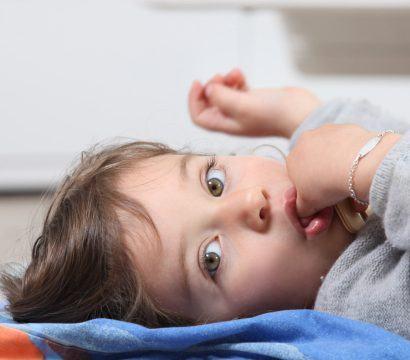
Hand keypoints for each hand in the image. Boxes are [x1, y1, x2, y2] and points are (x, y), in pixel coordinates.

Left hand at [188, 68, 320, 138]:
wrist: (299, 113)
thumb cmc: (273, 114)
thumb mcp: (242, 105)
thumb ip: (221, 97)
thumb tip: (208, 89)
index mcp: (226, 124)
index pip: (199, 116)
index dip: (194, 100)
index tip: (200, 83)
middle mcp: (232, 119)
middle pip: (209, 104)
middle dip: (211, 87)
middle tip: (220, 78)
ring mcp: (243, 110)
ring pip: (224, 94)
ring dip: (225, 81)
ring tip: (235, 74)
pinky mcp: (254, 101)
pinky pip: (237, 89)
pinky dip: (236, 80)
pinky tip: (241, 75)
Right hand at [285, 123, 378, 217]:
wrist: (355, 165)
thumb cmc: (326, 185)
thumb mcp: (307, 205)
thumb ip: (300, 209)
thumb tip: (301, 213)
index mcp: (291, 160)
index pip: (297, 175)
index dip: (309, 186)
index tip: (321, 195)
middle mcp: (304, 141)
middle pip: (313, 161)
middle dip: (323, 174)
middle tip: (336, 189)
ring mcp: (324, 131)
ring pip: (330, 151)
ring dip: (337, 164)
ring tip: (350, 181)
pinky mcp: (345, 127)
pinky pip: (347, 144)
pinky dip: (352, 154)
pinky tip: (360, 168)